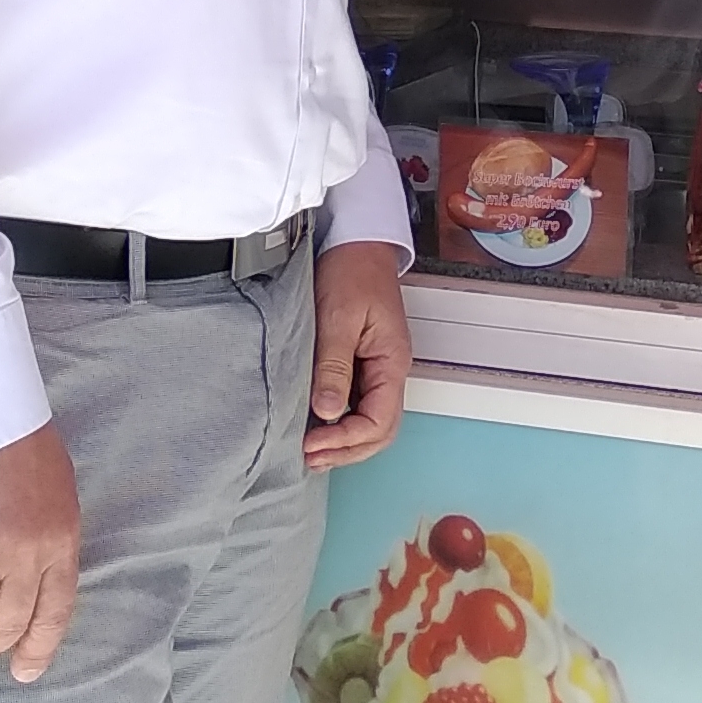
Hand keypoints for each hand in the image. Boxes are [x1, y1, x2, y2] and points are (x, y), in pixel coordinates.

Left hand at [304, 243, 410, 470]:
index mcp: (392, 362)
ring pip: (368, 422)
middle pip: (379, 430)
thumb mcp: (337, 318)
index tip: (312, 443)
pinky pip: (355, 405)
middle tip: (309, 458)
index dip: (346, 440)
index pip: (379, 421)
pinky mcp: (360, 364)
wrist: (356, 244)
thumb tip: (327, 412)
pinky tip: (315, 428)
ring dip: (342, 442)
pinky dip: (337, 424)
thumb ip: (333, 366)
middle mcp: (389, 371)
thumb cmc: (351, 271)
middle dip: (346, 450)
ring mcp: (376, 370)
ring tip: (309, 453)